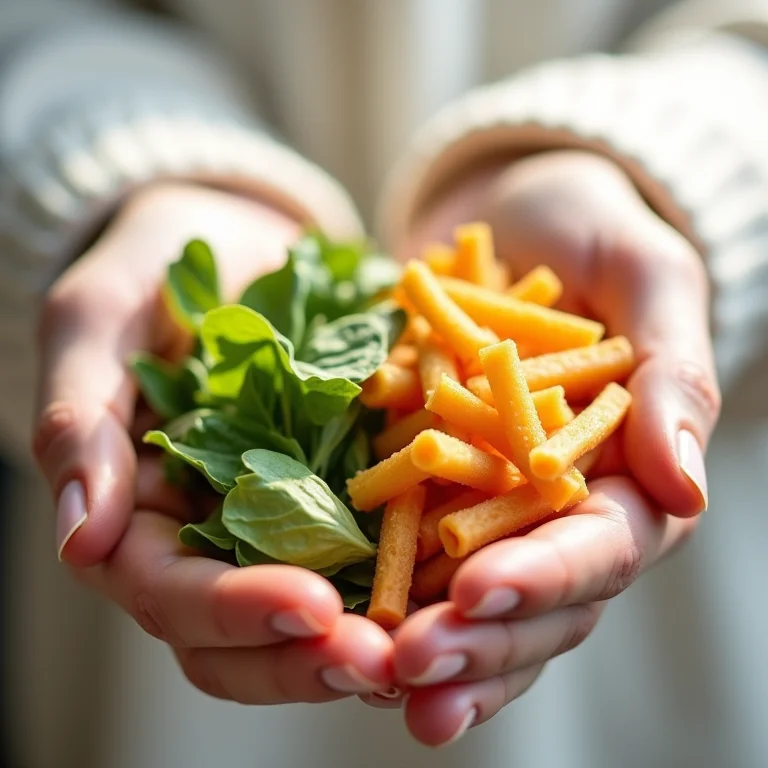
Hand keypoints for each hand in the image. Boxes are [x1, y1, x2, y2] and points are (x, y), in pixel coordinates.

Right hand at [34, 182, 394, 701]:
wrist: (240, 237)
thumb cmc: (153, 267)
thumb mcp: (100, 319)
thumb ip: (79, 418)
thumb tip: (79, 540)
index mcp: (139, 513)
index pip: (170, 592)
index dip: (232, 611)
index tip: (310, 609)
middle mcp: (211, 532)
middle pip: (242, 632)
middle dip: (306, 655)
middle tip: (381, 662)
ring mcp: (282, 516)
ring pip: (310, 611)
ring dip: (363, 638)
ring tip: (425, 646)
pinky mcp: (342, 488)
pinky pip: (374, 546)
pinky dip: (407, 578)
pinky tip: (456, 586)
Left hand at [387, 151, 718, 743]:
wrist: (510, 220)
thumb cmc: (592, 234)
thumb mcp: (646, 276)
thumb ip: (674, 373)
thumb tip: (684, 486)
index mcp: (629, 473)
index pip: (602, 547)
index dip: (546, 577)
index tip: (479, 590)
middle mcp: (562, 507)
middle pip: (536, 600)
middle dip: (480, 639)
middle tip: (413, 666)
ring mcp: (493, 504)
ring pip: (476, 602)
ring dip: (433, 647)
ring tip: (377, 681)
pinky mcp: (434, 488)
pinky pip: (412, 556)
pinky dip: (386, 599)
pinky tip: (344, 639)